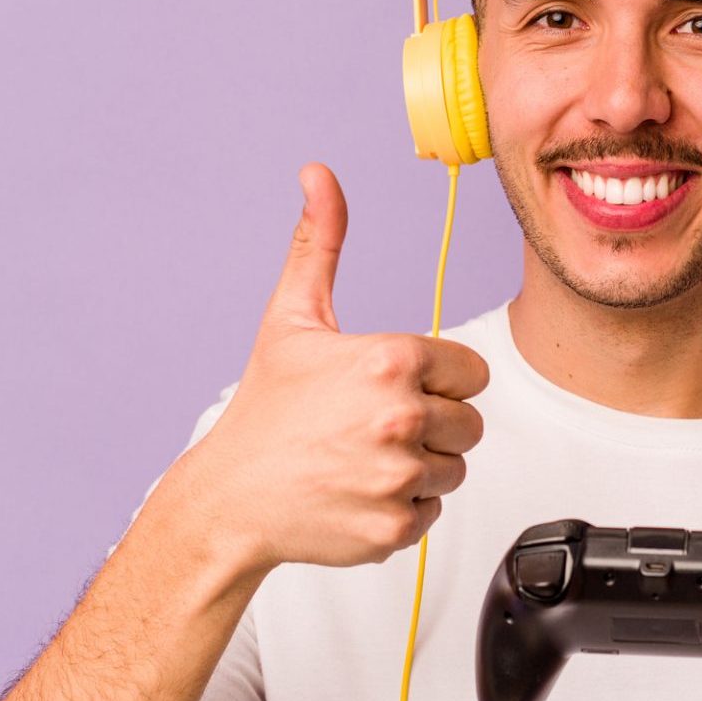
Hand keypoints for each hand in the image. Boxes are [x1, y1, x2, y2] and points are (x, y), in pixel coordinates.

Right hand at [164, 162, 489, 570]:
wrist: (230, 498)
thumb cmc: (265, 411)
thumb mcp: (292, 318)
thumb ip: (321, 243)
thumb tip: (320, 175)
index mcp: (390, 360)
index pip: (471, 372)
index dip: (437, 381)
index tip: (393, 389)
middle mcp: (400, 418)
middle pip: (470, 422)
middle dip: (432, 425)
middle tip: (372, 428)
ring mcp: (399, 476)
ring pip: (455, 468)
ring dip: (421, 467)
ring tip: (363, 459)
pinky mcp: (395, 525)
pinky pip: (434, 511)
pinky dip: (403, 508)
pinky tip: (359, 492)